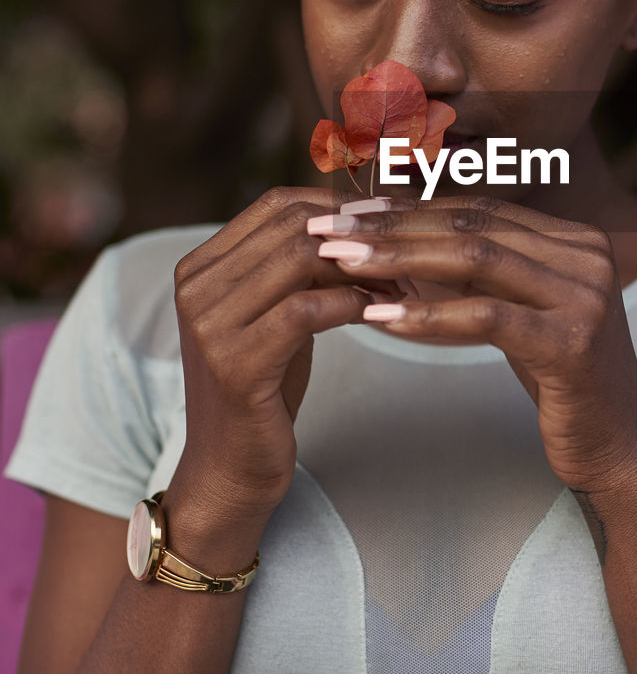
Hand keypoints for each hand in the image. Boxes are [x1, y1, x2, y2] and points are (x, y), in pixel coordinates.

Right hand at [171, 187, 407, 521]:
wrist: (229, 468)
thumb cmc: (263, 387)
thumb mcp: (274, 314)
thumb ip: (296, 268)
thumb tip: (358, 217)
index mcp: (199, 267)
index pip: (276, 204)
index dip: (338, 204)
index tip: (388, 217)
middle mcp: (195, 287)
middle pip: (292, 226)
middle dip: (357, 233)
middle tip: (404, 251)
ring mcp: (210, 325)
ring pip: (302, 259)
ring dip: (361, 267)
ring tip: (398, 284)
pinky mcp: (236, 364)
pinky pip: (308, 309)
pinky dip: (352, 304)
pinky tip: (378, 313)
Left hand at [308, 193, 636, 494]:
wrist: (616, 448)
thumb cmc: (559, 379)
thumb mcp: (521, 310)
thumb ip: (482, 270)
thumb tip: (400, 234)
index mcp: (575, 238)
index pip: (478, 210)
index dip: (409, 207)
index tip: (348, 212)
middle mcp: (588, 254)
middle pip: (472, 227)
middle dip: (393, 225)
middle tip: (328, 230)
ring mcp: (586, 295)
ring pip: (475, 260)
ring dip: (399, 259)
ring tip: (340, 263)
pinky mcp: (573, 341)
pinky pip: (486, 316)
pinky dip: (427, 314)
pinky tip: (378, 317)